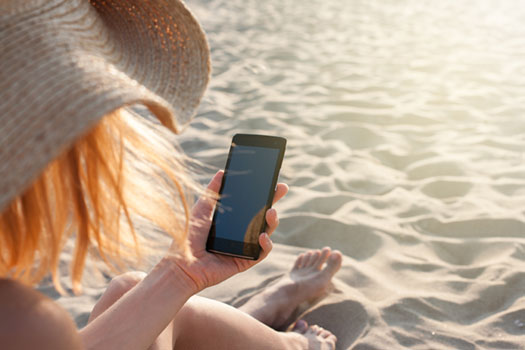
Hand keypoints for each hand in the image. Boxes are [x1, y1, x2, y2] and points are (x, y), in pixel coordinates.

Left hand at [169, 170, 287, 291]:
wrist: (182, 264)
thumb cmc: (188, 238)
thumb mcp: (201, 210)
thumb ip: (212, 192)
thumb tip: (222, 172)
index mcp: (233, 221)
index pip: (252, 205)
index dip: (264, 194)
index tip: (272, 181)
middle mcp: (241, 233)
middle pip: (263, 216)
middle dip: (274, 201)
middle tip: (281, 189)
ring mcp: (245, 247)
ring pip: (267, 233)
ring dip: (272, 222)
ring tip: (271, 212)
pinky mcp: (246, 261)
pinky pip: (262, 252)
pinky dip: (266, 244)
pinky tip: (262, 236)